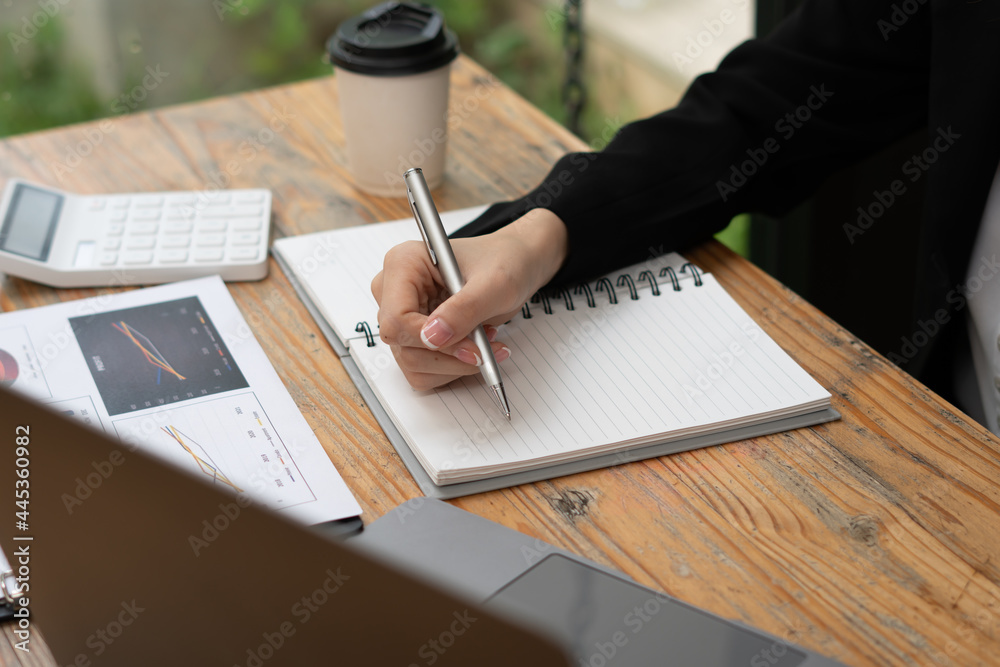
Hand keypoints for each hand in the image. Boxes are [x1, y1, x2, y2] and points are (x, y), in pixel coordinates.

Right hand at [371, 208, 567, 389]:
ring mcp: (402, 315)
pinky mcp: (413, 336)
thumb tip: (433, 337)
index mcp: (403, 263)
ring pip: (412, 362)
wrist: (515, 265)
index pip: (396, 317)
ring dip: (453, 362)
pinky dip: (451, 367)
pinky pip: (421, 370)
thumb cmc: (504, 261)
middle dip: (448, 353)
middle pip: (402, 343)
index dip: (428, 338)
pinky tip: (473, 346)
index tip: (468, 346)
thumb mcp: (495, 283)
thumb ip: (464, 309)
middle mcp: (394, 289)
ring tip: (484, 340)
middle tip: (484, 347)